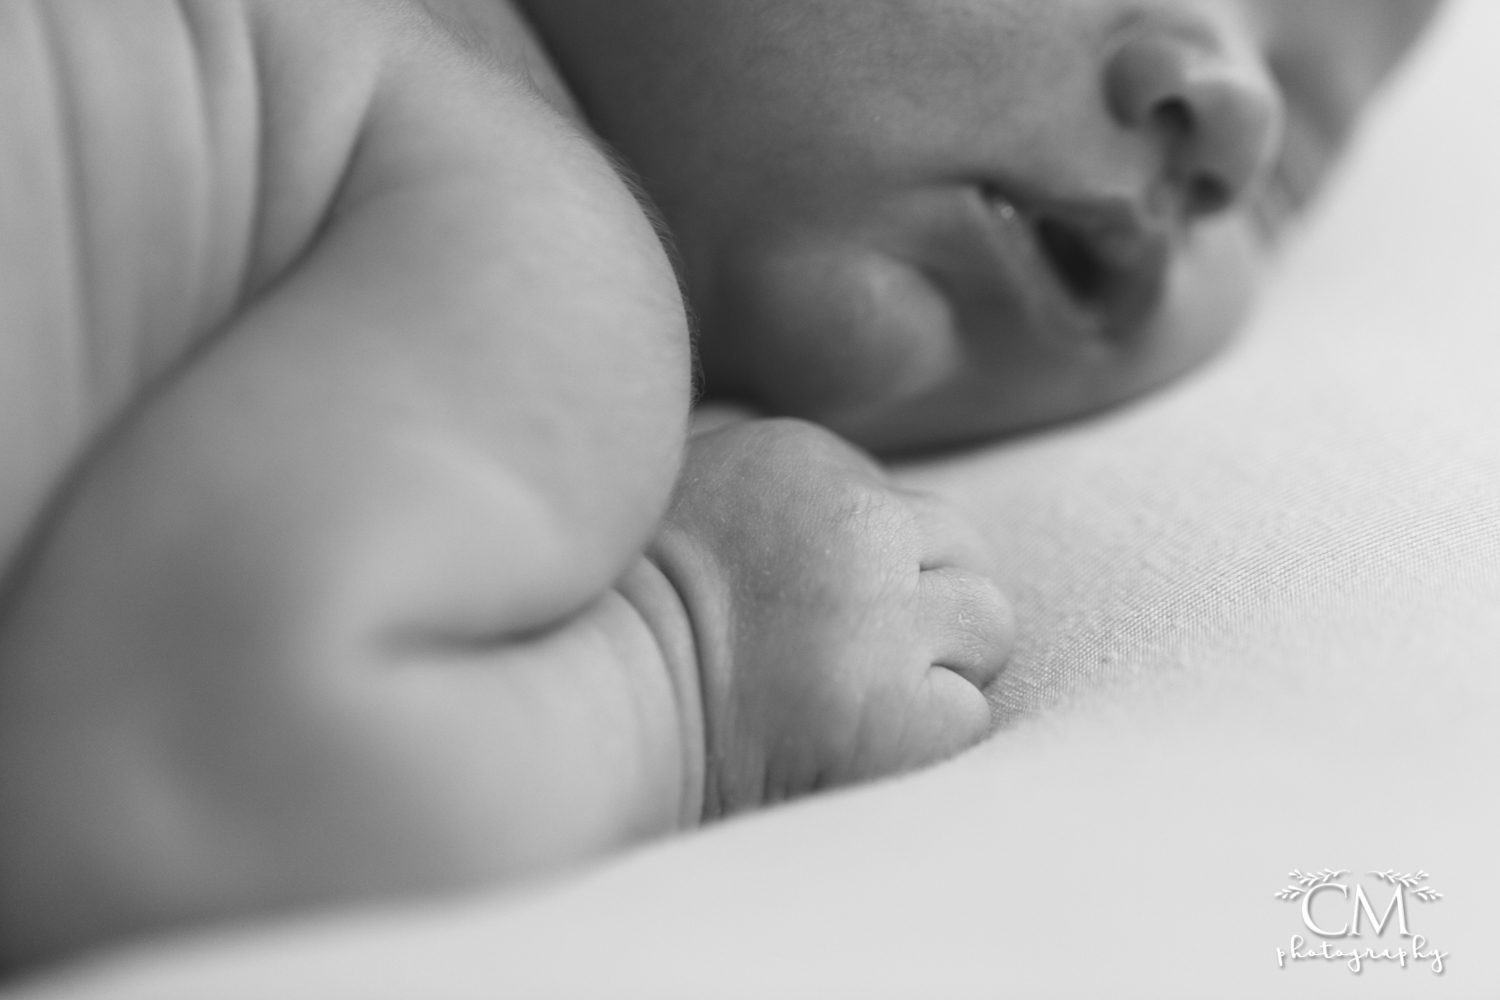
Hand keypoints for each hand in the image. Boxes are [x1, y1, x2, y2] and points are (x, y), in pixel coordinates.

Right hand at [650, 418, 1013, 814]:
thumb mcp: (701, 493)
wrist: (586, 716)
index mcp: (806, 463)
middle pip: (966, 552)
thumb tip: (859, 497)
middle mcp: (857, 527)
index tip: (819, 608)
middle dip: (926, 606)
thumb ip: (787, 490)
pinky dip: (925, 738)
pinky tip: (850, 744)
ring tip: (851, 697)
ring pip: (987, 624)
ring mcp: (886, 620)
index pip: (908, 508)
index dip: (878, 566)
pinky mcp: (900, 715)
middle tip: (846, 658)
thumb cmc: (625, 616)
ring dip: (939, 665)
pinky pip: (968, 715)